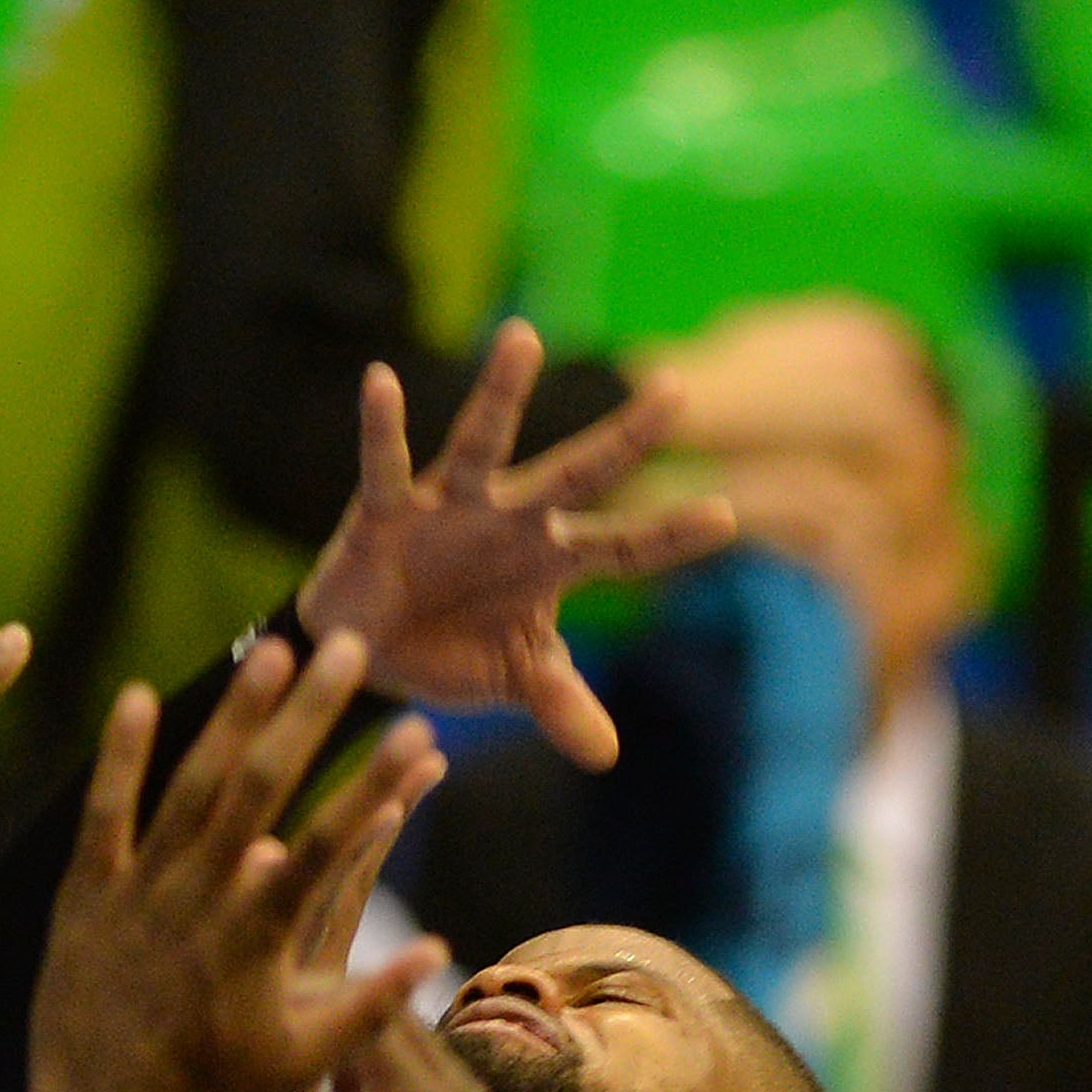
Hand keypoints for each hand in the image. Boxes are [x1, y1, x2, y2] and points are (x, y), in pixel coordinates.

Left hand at [30, 634, 446, 1091]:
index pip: (330, 846)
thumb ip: (367, 1003)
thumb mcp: (300, 1065)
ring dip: (232, 715)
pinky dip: (121, 757)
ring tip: (272, 650)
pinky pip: (102, 815)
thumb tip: (435, 945)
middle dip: (309, 715)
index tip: (420, 730)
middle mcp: (199, 904)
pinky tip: (138, 694)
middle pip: (262, 790)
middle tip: (349, 647)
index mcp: (258, 941)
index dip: (377, 784)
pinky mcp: (84, 897)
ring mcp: (137, 894)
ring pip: (190, 788)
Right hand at [280, 1011, 525, 1091]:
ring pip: (403, 1032)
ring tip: (300, 1081)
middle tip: (268, 1031)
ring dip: (351, 1041)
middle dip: (327, 1009)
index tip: (255, 1008)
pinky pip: (418, 1062)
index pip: (364, 1015)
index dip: (307, 1000)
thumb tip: (272, 1064)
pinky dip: (376, 1065)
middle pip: (387, 1010)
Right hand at [291, 321, 738, 769]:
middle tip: (674, 392)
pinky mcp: (384, 512)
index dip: (668, 536)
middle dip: (622, 440)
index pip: (624, 548)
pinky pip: (384, 465)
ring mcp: (449, 508)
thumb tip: (608, 755)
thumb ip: (561, 704)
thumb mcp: (514, 680)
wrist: (365, 656)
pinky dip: (382, 426)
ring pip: (481, 445)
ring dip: (500, 395)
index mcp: (552, 562)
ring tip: (521, 337)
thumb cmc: (452, 651)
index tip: (725, 516)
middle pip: (574, 475)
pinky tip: (380, 381)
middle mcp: (510, 521)